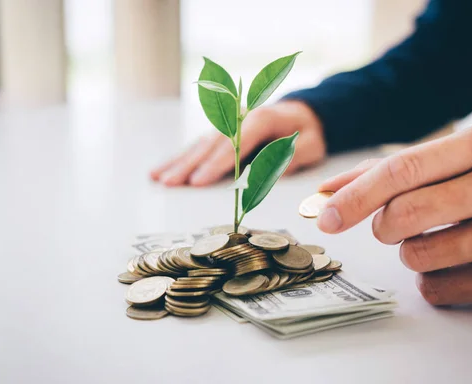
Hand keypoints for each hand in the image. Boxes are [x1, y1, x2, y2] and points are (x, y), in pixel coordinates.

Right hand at [150, 101, 325, 185]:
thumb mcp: (312, 144)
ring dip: (179, 162)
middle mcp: (239, 118)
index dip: (216, 164)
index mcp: (262, 119)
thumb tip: (275, 170)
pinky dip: (181, 157)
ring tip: (158, 178)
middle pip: (211, 144)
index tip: (198, 182)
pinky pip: (199, 145)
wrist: (302, 113)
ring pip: (199, 144)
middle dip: (190, 166)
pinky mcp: (222, 132)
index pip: (234, 144)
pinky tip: (163, 168)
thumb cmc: (307, 131)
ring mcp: (228, 124)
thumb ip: (295, 155)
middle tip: (171, 183)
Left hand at [318, 122, 471, 305]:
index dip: (355, 196)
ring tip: (439, 238)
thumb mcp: (457, 159)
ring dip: (410, 252)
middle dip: (383, 225)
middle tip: (393, 223)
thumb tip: (329, 191)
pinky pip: (438, 289)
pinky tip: (457, 262)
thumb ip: (393, 170)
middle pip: (404, 214)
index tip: (326, 215)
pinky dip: (431, 279)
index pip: (402, 169)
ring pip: (417, 255)